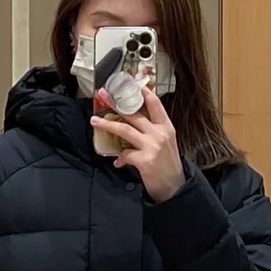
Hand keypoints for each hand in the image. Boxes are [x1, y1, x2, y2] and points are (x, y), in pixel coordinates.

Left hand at [90, 84, 185, 201]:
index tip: (129, 82)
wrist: (175, 187)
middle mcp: (160, 133)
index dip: (142, 91)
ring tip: (95, 121)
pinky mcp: (145, 160)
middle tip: (103, 94)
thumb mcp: (165, 143)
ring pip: (125, 129)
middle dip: (116, 102)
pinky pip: (125, 154)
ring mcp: (152, 146)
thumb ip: (152, 131)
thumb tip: (131, 122)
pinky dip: (119, 158)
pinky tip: (118, 162)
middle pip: (134, 113)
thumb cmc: (167, 165)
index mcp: (166, 127)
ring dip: (108, 125)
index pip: (154, 103)